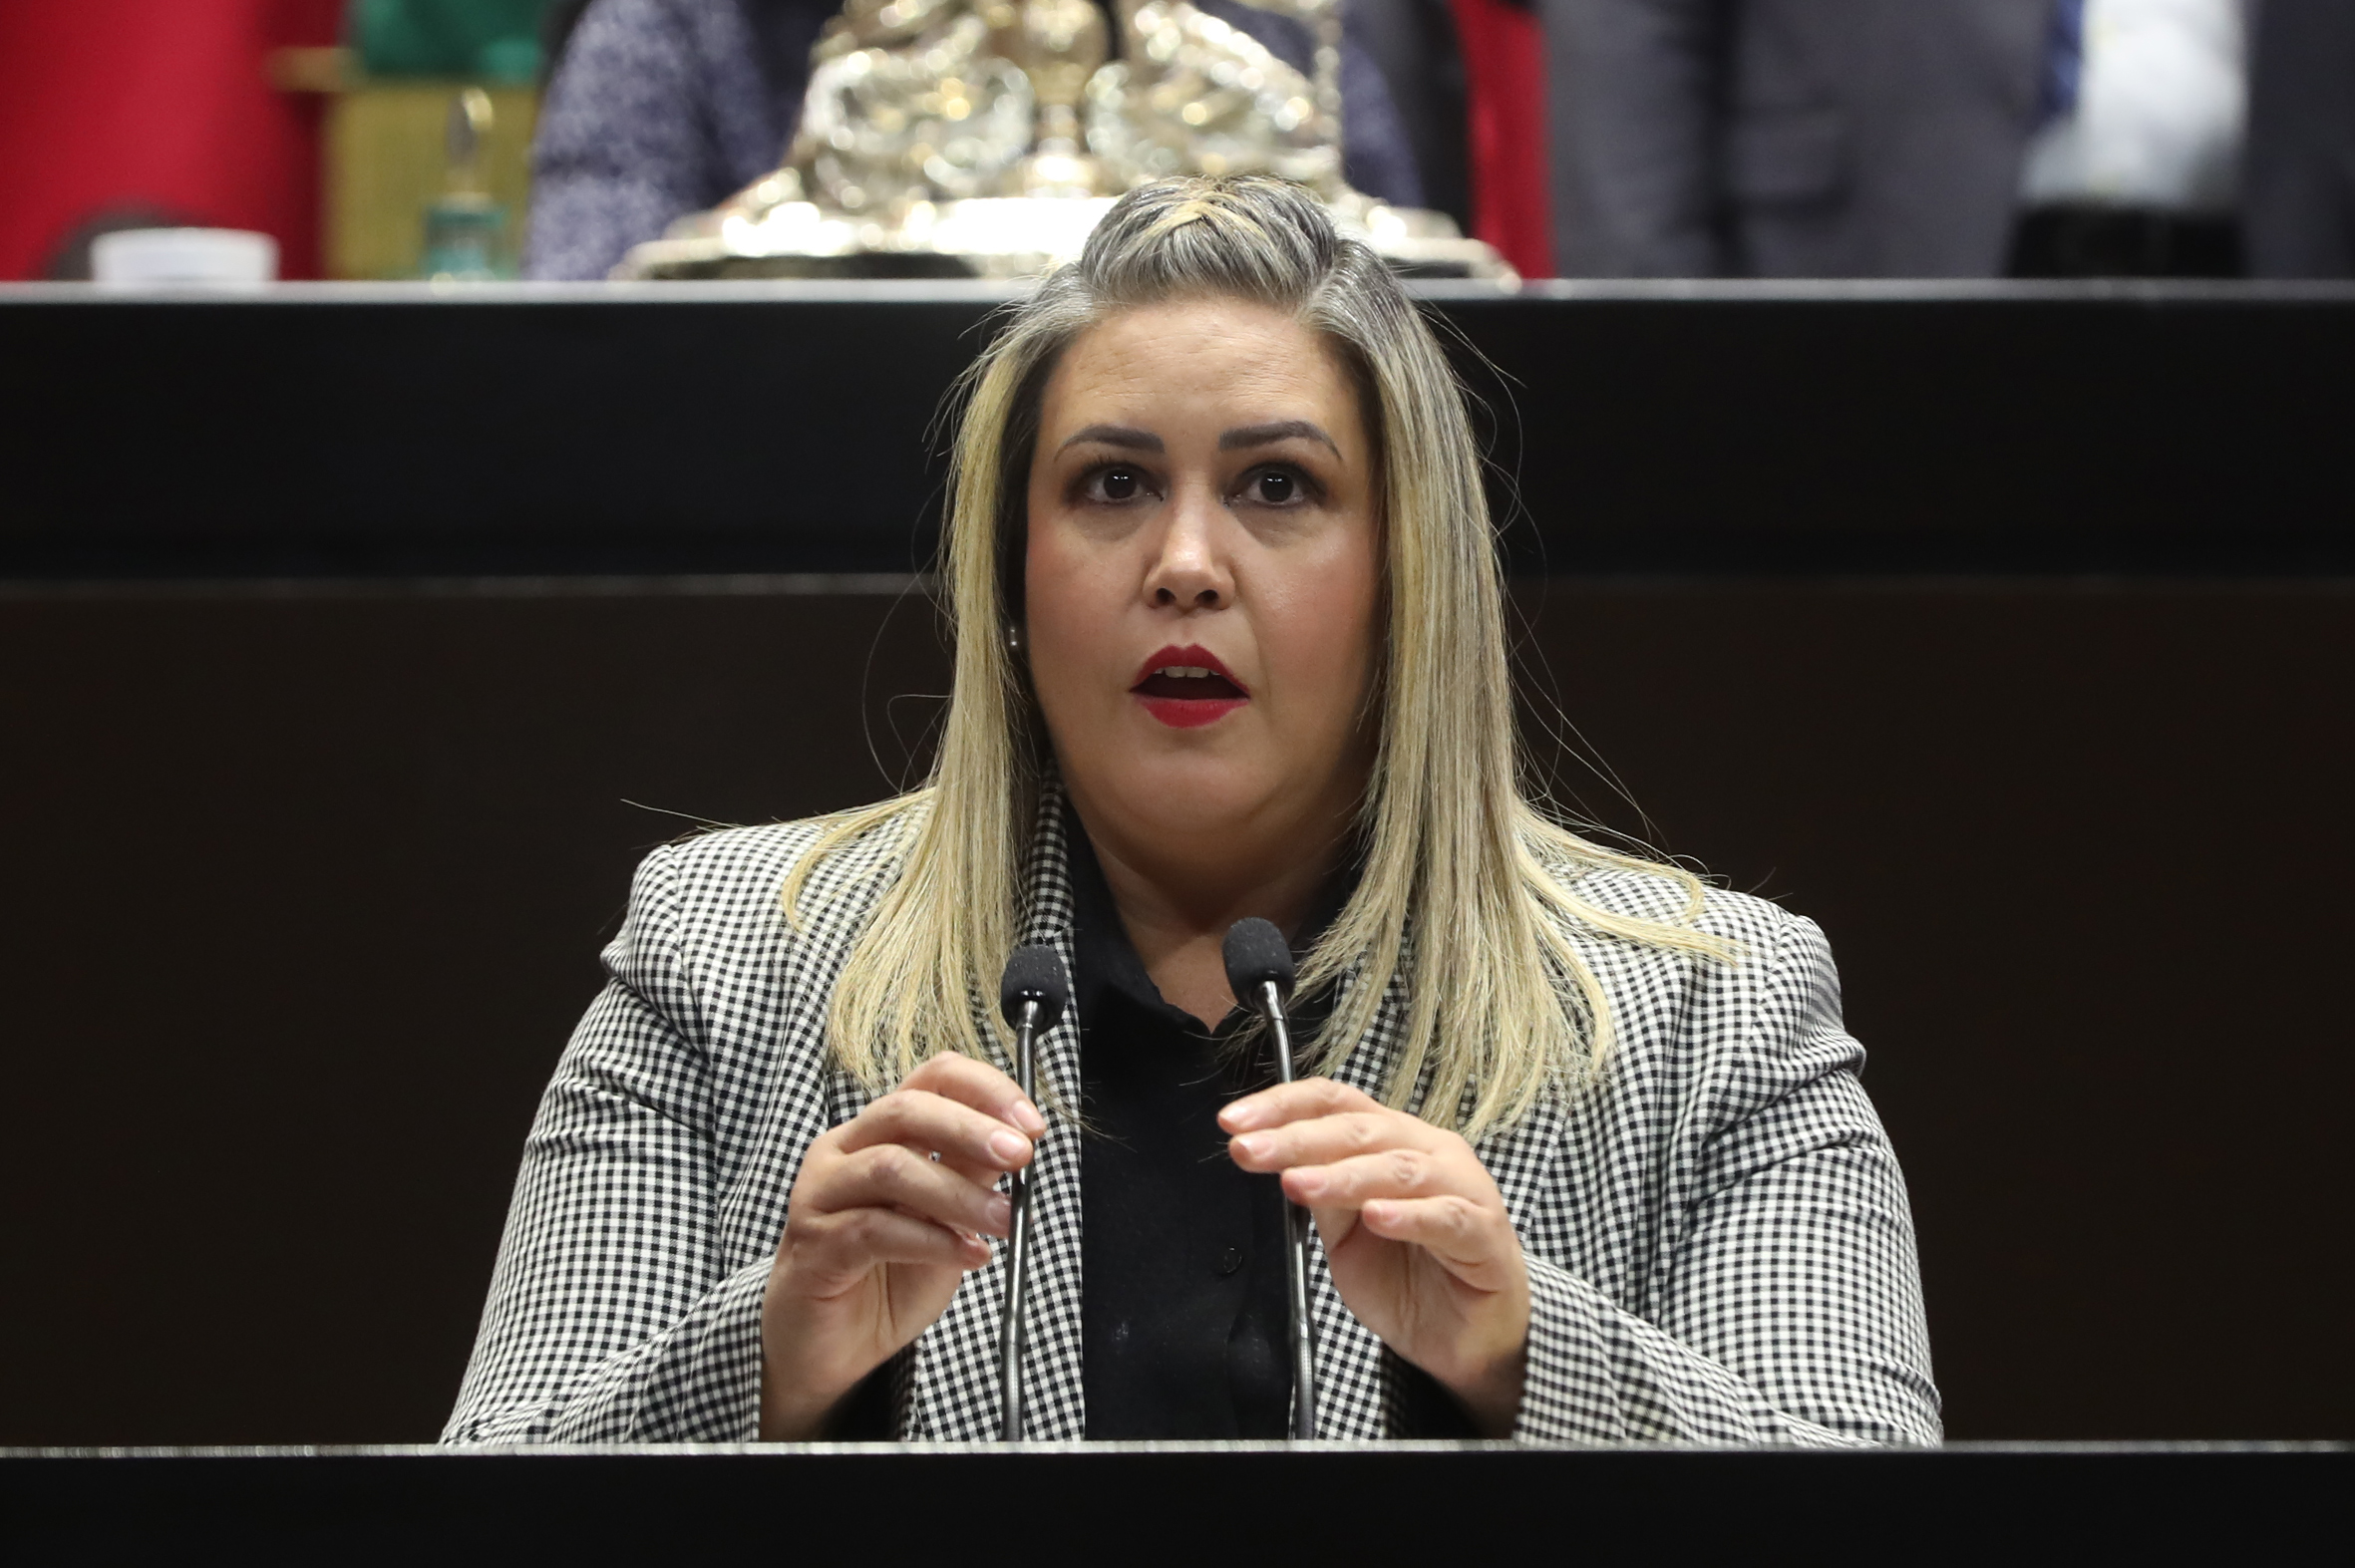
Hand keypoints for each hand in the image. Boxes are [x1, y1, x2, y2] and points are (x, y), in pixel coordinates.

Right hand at [760, 1053, 1044, 1438]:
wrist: (831, 1347)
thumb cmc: (887, 1275)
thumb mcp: (946, 1217)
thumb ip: (971, 1176)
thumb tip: (1020, 1145)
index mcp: (880, 1132)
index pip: (931, 1078)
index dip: (985, 1090)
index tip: (1031, 1125)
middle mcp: (843, 1150)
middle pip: (906, 1109)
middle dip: (971, 1128)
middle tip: (1020, 1156)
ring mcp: (820, 1194)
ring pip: (890, 1167)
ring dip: (959, 1193)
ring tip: (1004, 1220)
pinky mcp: (813, 1244)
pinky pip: (873, 1228)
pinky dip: (933, 1240)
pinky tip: (969, 1255)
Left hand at [1222, 1079, 1528, 1434]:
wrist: (1467, 1338)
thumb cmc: (1412, 1276)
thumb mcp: (1345, 1233)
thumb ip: (1318, 1193)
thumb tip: (1269, 1157)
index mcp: (1393, 1139)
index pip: (1336, 1103)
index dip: (1282, 1106)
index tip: (1234, 1123)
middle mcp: (1429, 1151)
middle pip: (1360, 1128)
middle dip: (1297, 1139)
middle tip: (1249, 1151)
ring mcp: (1462, 1188)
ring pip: (1399, 1167)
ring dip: (1342, 1174)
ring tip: (1299, 1184)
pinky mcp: (1485, 1234)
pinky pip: (1446, 1217)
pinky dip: (1409, 1215)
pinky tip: (1375, 1217)